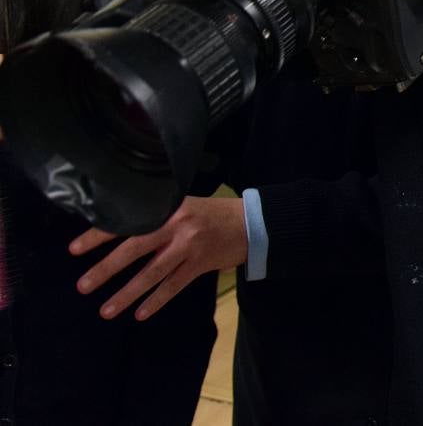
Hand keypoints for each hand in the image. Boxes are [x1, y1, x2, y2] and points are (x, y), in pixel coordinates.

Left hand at [70, 195, 247, 320]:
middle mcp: (177, 226)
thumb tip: (119, 233)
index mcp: (168, 208)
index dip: (99, 235)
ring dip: (127, 293)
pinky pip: (174, 286)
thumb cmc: (211, 214)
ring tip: (105, 310)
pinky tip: (140, 313)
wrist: (252, 222)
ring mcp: (190, 246)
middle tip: (83, 285)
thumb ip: (157, 217)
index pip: (128, 221)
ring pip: (152, 273)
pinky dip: (156, 300)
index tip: (74, 249)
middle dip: (106, 269)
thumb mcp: (183, 206)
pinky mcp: (201, 264)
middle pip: (135, 249)